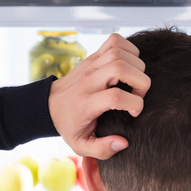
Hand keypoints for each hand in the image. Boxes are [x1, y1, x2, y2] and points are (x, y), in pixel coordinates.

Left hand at [49, 33, 149, 159]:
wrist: (49, 105)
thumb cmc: (69, 126)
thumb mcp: (81, 145)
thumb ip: (102, 150)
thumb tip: (123, 143)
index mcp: (86, 103)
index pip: (115, 97)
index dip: (134, 104)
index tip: (134, 113)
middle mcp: (88, 81)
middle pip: (120, 67)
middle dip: (140, 81)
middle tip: (138, 94)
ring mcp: (90, 65)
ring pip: (119, 52)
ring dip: (137, 65)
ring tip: (134, 82)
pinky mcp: (93, 56)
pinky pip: (115, 40)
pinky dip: (129, 49)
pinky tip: (129, 65)